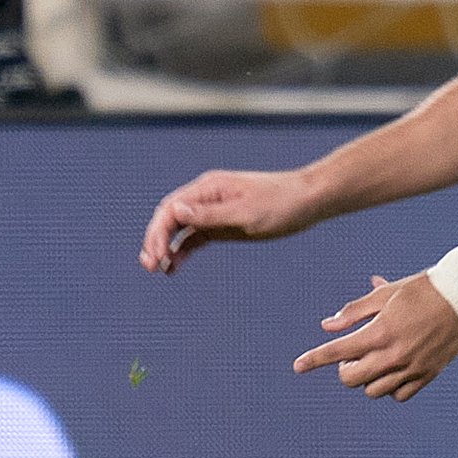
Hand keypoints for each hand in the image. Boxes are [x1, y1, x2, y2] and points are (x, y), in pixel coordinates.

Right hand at [140, 167, 317, 272]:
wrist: (308, 201)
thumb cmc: (280, 204)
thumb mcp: (246, 213)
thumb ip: (210, 214)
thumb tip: (176, 210)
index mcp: (209, 188)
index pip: (171, 209)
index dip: (157, 232)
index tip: (154, 256)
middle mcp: (206, 197)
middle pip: (170, 218)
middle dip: (155, 240)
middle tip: (148, 267)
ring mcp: (214, 211)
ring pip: (179, 229)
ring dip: (165, 247)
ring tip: (157, 270)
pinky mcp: (223, 224)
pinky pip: (195, 237)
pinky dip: (182, 251)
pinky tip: (173, 267)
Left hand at [292, 272, 457, 401]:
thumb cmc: (423, 289)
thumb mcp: (387, 294)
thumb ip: (354, 312)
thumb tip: (326, 326)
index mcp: (381, 331)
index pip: (338, 351)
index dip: (313, 359)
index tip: (297, 366)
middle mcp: (395, 354)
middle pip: (352, 379)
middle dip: (344, 369)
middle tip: (351, 357)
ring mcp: (413, 367)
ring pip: (373, 391)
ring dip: (367, 379)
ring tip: (374, 362)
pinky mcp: (428, 375)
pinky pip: (399, 395)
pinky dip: (390, 388)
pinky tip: (392, 372)